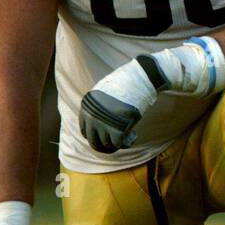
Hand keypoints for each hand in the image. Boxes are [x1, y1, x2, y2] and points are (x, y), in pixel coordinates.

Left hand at [78, 38, 224, 153]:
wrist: (140, 79)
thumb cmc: (126, 84)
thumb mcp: (104, 92)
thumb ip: (98, 107)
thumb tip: (98, 122)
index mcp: (87, 108)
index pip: (84, 131)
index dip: (96, 137)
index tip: (107, 137)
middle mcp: (92, 117)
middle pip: (94, 141)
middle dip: (105, 146)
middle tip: (116, 144)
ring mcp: (104, 124)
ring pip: (107, 144)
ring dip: (117, 144)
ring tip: (128, 137)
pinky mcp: (118, 128)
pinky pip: (119, 143)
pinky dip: (127, 143)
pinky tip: (134, 136)